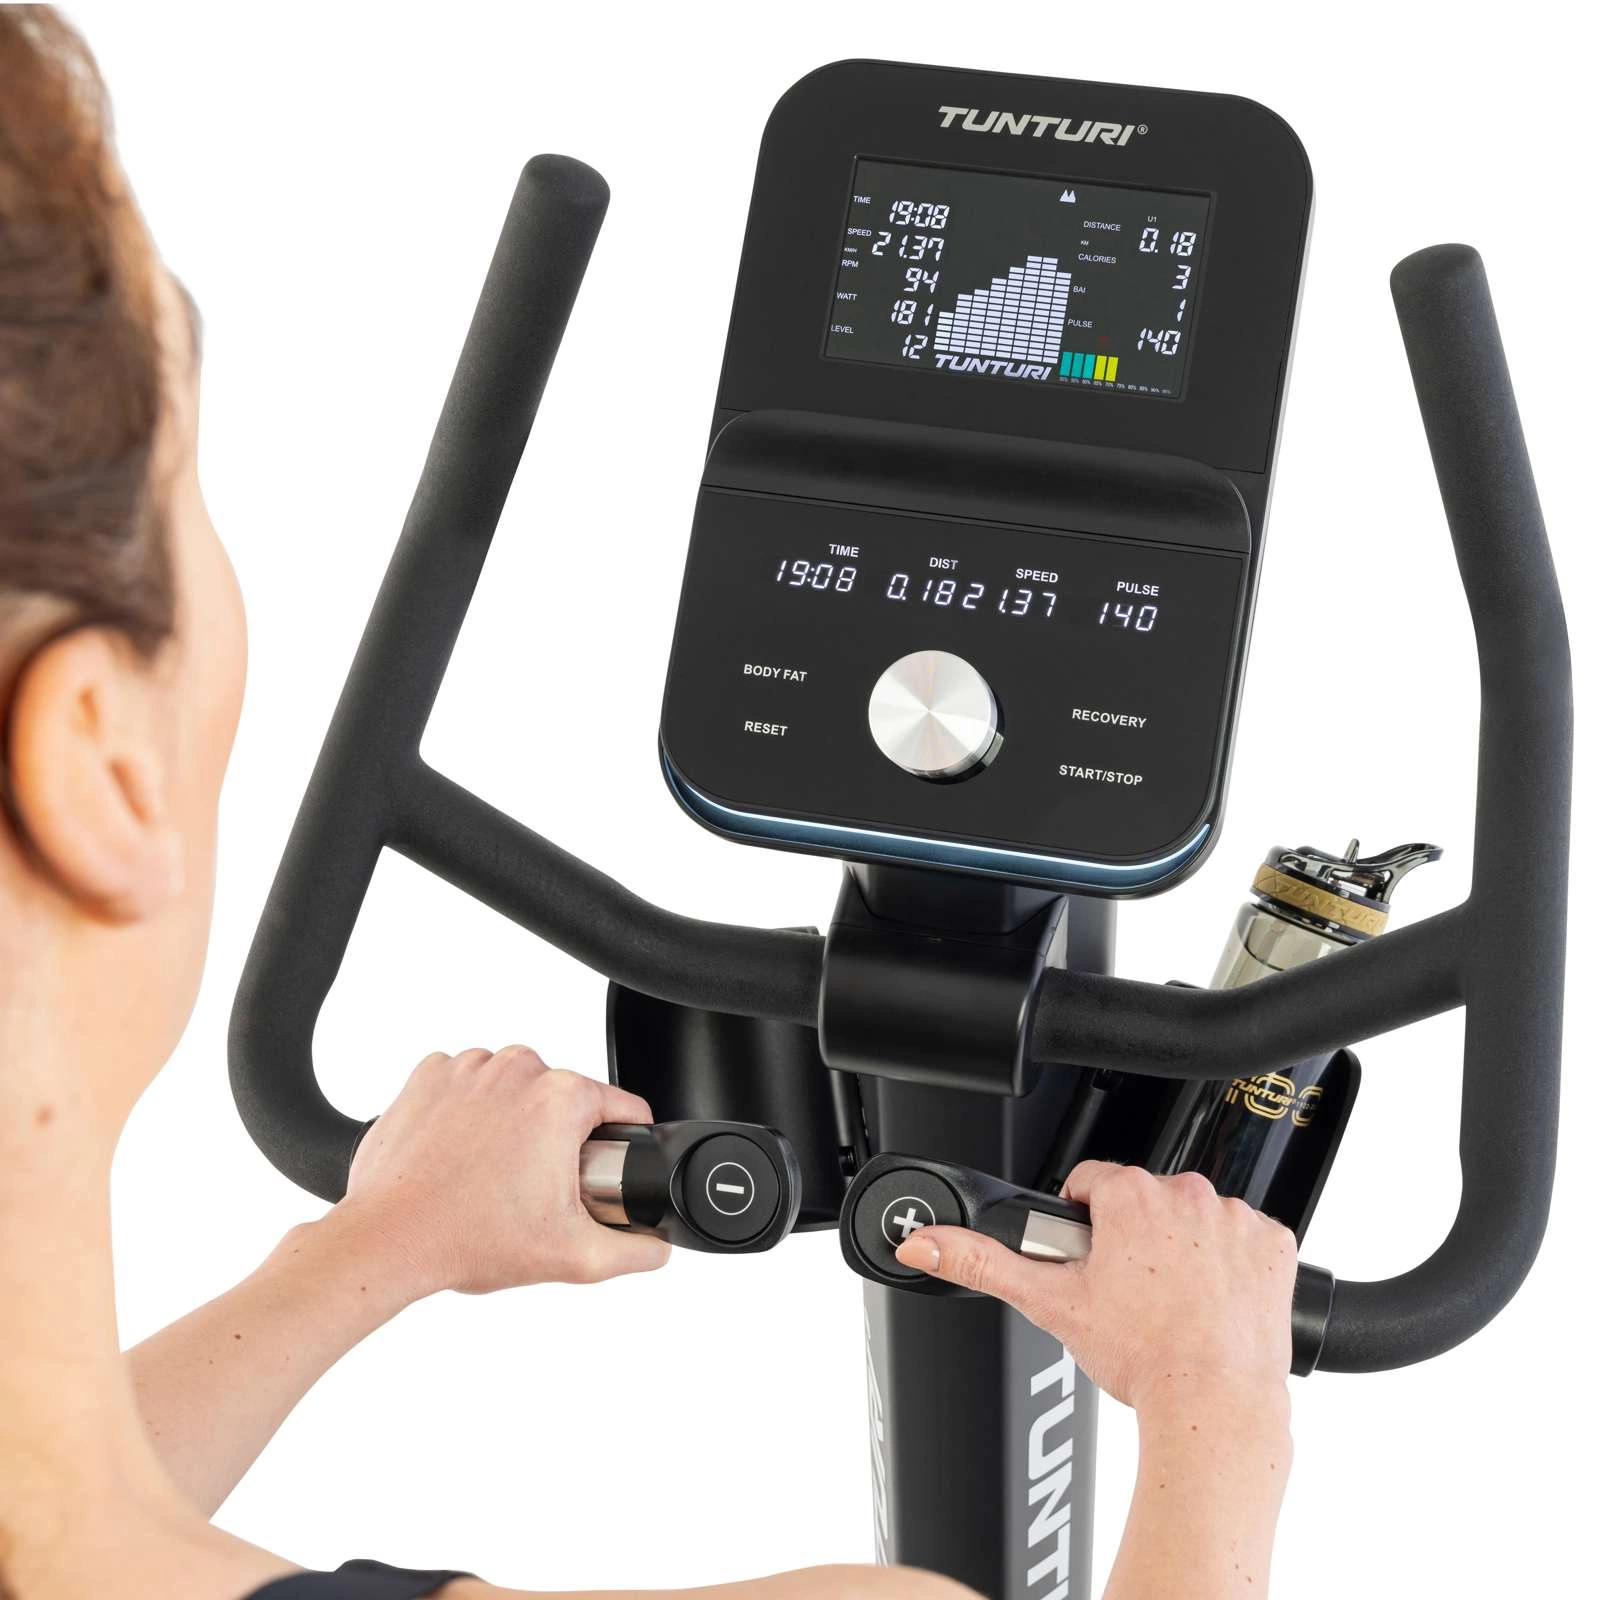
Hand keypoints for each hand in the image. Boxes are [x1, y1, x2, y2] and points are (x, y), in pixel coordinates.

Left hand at [335, 1046, 670, 1297]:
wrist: (388, 1240)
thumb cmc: (466, 1238)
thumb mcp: (572, 1256)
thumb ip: (633, 1250)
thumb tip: (656, 1245)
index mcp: (562, 1097)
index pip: (621, 1108)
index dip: (617, 1148)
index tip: (587, 1178)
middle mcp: (518, 1069)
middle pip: (564, 1100)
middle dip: (558, 1139)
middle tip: (533, 1189)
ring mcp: (469, 1067)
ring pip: (515, 1091)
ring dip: (511, 1124)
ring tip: (491, 1176)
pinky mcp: (429, 1075)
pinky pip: (467, 1086)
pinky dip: (467, 1114)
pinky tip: (460, 1156)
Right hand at [894, 1162, 1295, 1410]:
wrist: (1214, 1404)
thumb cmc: (1143, 1356)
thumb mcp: (1050, 1303)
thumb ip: (982, 1262)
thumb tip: (926, 1241)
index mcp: (1129, 1195)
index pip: (1091, 1183)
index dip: (1082, 1223)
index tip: (1090, 1258)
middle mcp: (1185, 1194)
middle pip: (1144, 1201)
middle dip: (1133, 1237)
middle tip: (1129, 1291)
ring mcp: (1233, 1217)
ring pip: (1194, 1220)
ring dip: (1182, 1249)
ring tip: (1172, 1303)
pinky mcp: (1272, 1244)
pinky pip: (1244, 1240)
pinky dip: (1230, 1265)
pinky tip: (1213, 1301)